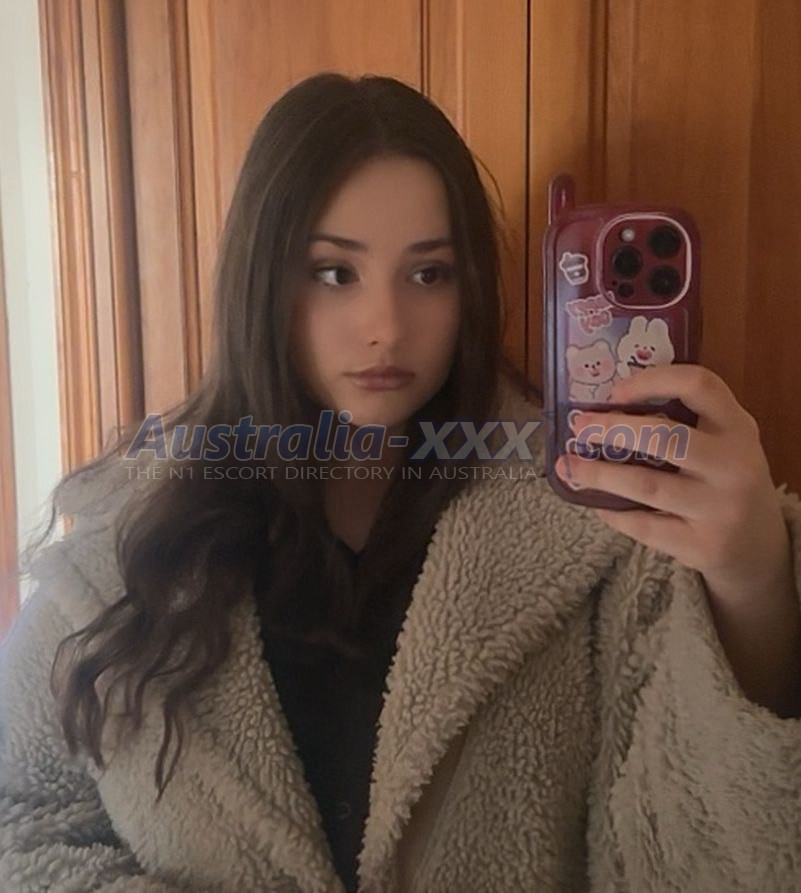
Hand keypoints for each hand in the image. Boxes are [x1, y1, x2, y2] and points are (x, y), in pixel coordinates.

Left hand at [554, 363, 790, 601]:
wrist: (758, 545)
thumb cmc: (724, 480)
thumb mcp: (723, 442)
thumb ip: (685, 421)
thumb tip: (604, 408)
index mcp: (737, 427)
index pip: (698, 386)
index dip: (652, 381)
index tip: (614, 391)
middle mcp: (733, 465)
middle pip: (665, 437)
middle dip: (613, 429)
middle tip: (579, 427)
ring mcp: (719, 508)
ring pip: (646, 484)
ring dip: (599, 473)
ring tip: (568, 466)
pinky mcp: (701, 545)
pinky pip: (644, 526)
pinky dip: (613, 514)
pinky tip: (595, 504)